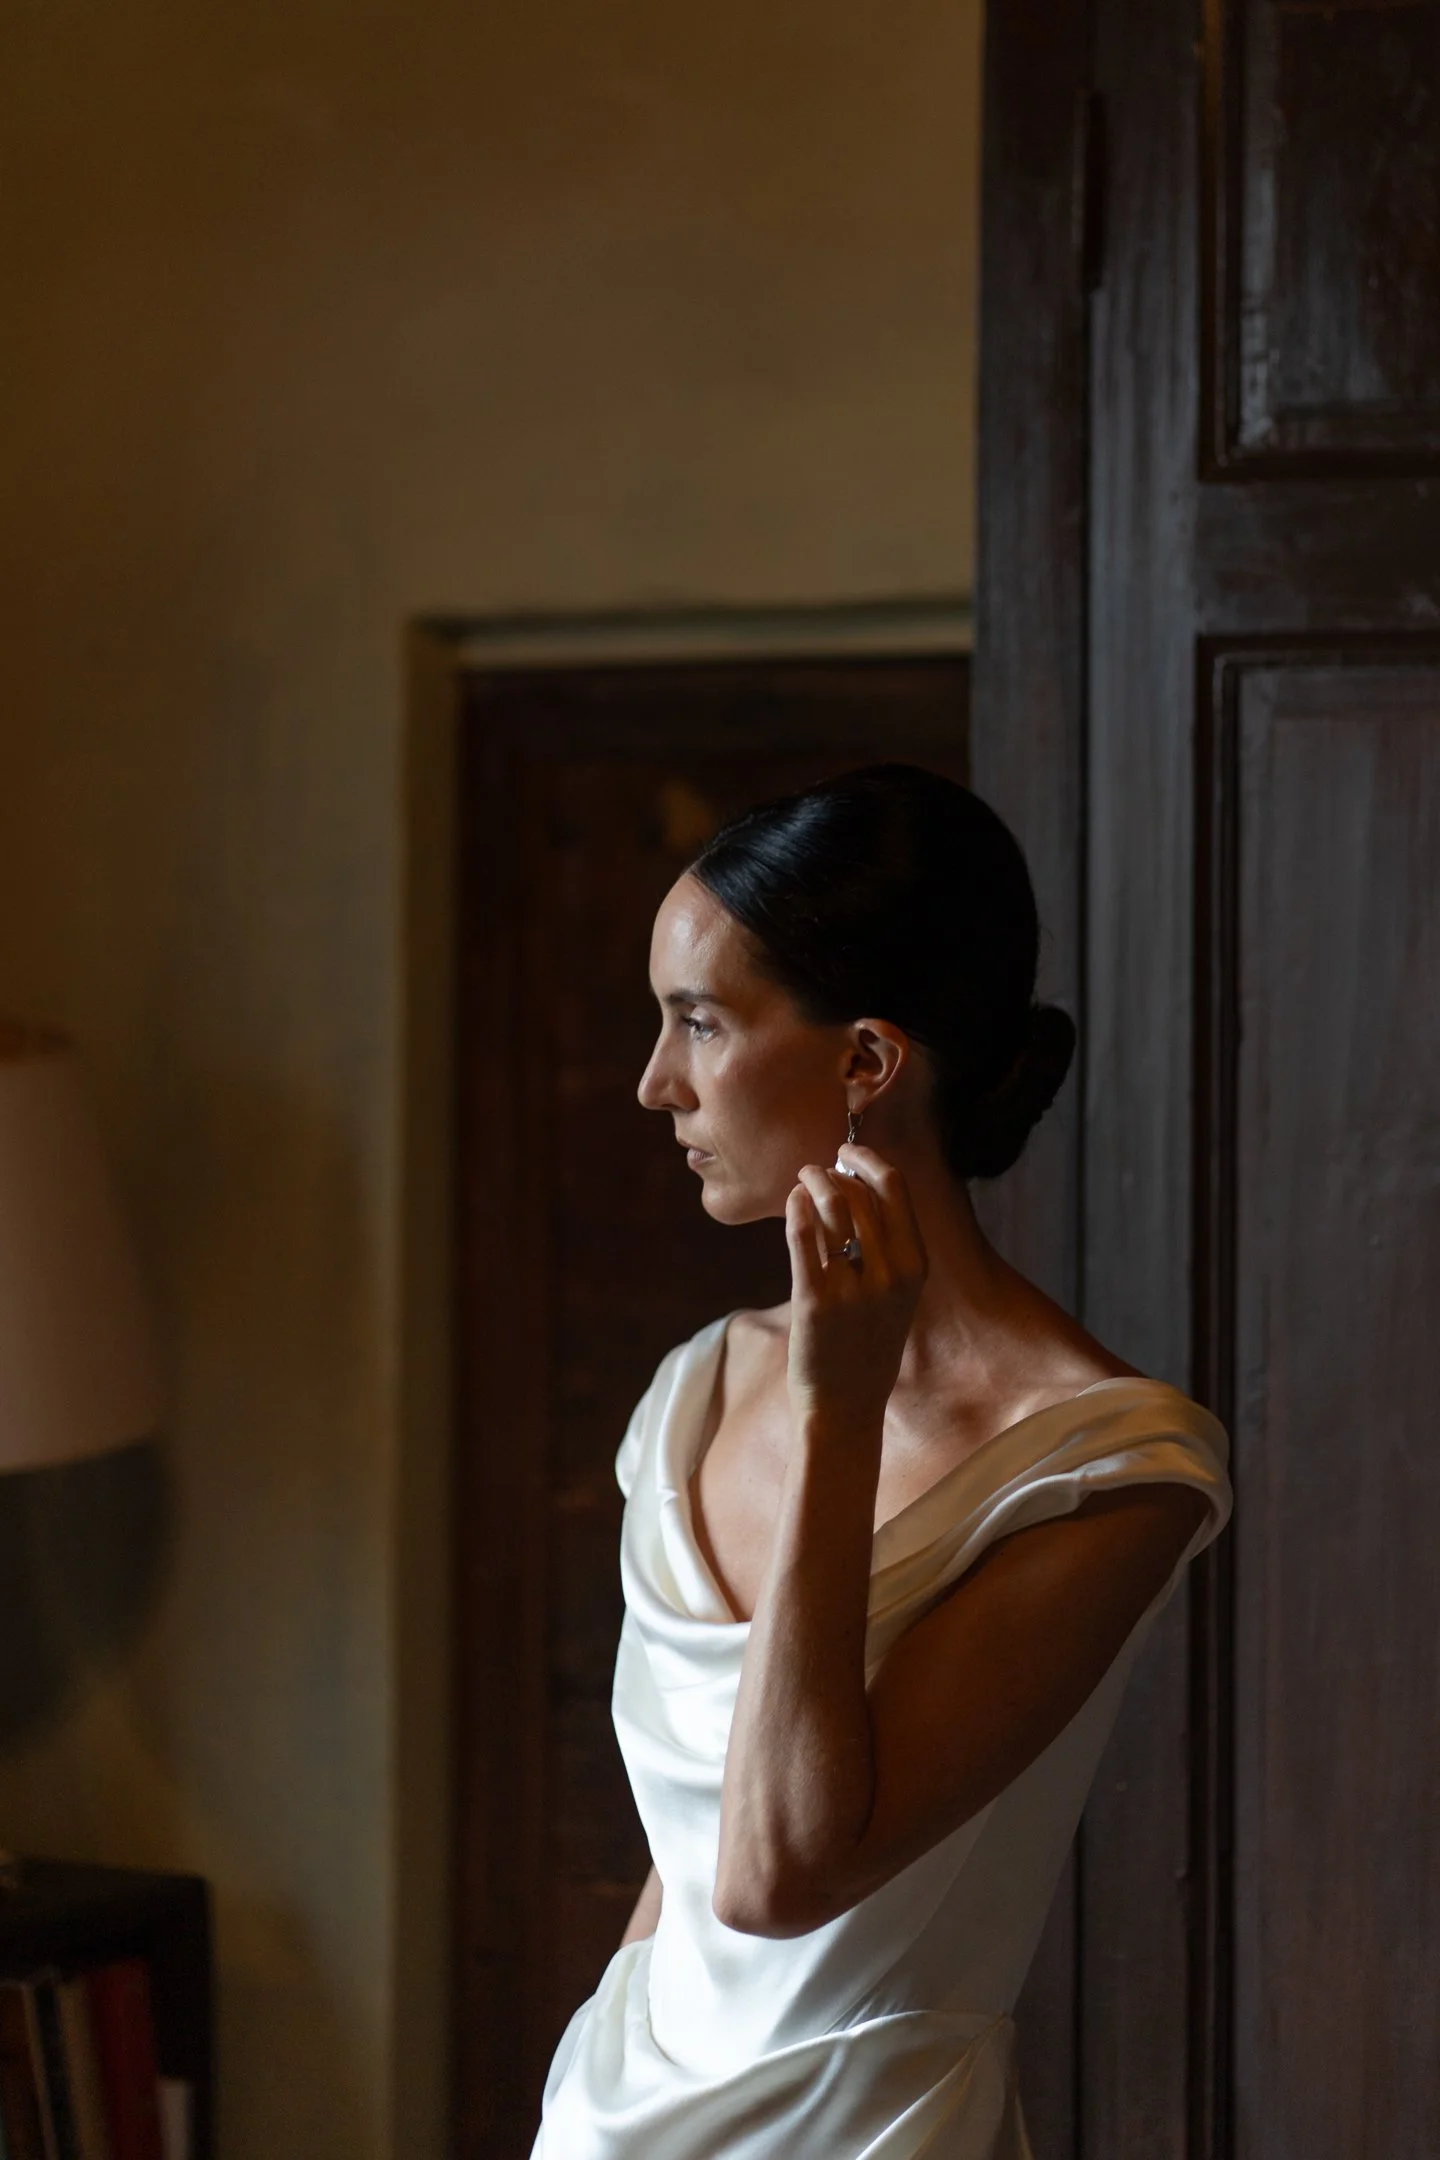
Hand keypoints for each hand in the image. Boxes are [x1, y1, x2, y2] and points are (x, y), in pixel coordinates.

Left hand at [784, 1144, 928, 1436]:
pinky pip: (802, 1235)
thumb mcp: (896, 1296)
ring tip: (801, 1183)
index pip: (896, 1189)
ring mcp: (853, 1289)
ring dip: (811, 1182)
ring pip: (831, 1206)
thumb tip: (858, 1186)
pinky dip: (794, 1208)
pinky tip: (791, 1204)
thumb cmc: (867, 1346)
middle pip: (859, 1192)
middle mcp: (890, 1275)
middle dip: (833, 1170)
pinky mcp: (815, 1301)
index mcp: (916, 1268)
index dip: (868, 1160)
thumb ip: (886, 1247)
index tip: (847, 1153)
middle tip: (815, 1171)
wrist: (845, 1406)